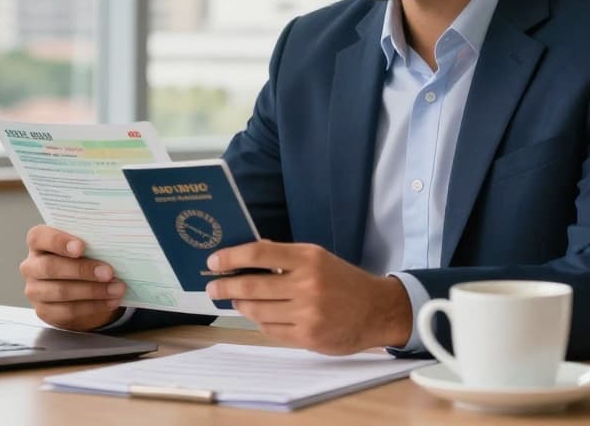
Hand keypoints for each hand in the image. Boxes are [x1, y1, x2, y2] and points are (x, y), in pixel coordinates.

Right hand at [20, 225, 126, 330]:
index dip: (59, 241)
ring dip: (93, 291)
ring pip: (61, 291)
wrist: (75, 288)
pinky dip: (93, 306)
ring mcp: (34, 290)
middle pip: (51, 267)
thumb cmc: (79, 258)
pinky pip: (68, 310)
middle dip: (82, 270)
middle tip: (108, 272)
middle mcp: (31, 266)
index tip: (81, 247)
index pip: (39, 237)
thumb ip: (89, 241)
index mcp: (38, 242)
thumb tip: (112, 241)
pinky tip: (110, 301)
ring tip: (117, 288)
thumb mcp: (82, 245)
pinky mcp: (44, 311)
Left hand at [206, 241, 412, 354]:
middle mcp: (307, 284)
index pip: (259, 253)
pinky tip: (260, 315)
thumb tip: (246, 256)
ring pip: (257, 310)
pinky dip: (260, 322)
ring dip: (241, 305)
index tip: (213, 261)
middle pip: (252, 285)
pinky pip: (270, 330)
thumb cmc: (342, 281)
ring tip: (236, 300)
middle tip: (212, 287)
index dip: (231, 257)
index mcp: (308, 258)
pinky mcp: (307, 336)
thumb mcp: (318, 258)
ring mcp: (307, 313)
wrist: (377, 310)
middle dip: (225, 286)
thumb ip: (284, 257)